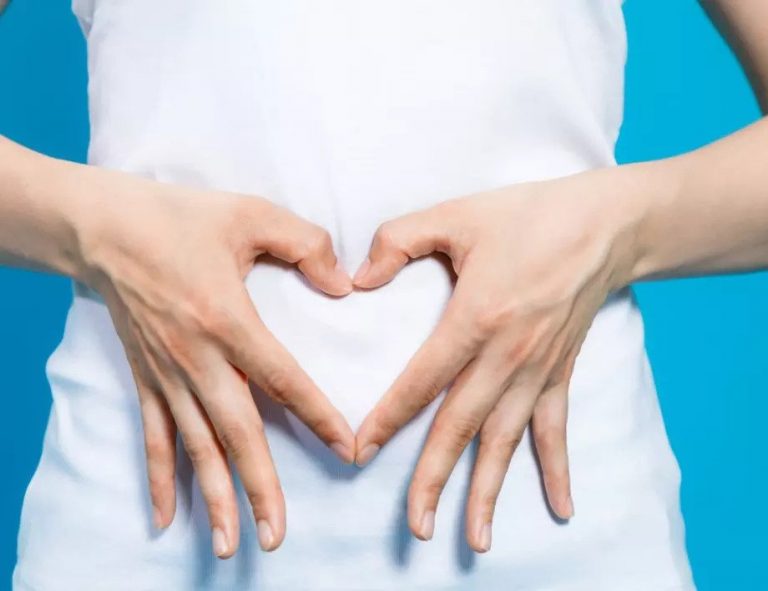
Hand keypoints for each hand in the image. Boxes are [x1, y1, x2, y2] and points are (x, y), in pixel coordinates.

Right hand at [75, 168, 355, 556]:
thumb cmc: (179, 217)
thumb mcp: (250, 214)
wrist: (104, 227)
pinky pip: (154, 435)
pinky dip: (161, 477)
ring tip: (230, 544)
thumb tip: (343, 285)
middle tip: (276, 534)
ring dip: (213, 497)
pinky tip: (166, 517)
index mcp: (227, 318)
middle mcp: (196, 357)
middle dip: (259, 485)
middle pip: (235, 431)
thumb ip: (305, 244)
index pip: (283, 379)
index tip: (347, 449)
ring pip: (195, 445)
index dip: (318, 415)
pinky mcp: (144, 377)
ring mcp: (166, 373)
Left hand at [353, 170, 639, 551]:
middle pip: (461, 427)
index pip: (421, 381)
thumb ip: (399, 240)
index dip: (388, 419)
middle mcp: (507, 355)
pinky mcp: (560, 372)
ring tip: (475, 538)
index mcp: (476, 318)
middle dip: (434, 479)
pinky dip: (556, 469)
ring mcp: (538, 370)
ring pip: (506, 440)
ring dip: (489, 491)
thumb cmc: (528, 216)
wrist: (604, 225)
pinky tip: (560, 509)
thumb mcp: (456, 214)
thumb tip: (357, 278)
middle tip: (416, 526)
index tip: (359, 451)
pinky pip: (556, 428)